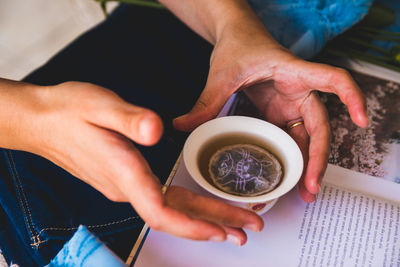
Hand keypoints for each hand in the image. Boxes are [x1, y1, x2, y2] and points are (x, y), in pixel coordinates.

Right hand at [19, 81, 262, 244]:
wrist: (43, 120)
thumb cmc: (70, 112)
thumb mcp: (101, 105)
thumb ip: (130, 119)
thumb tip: (158, 130)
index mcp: (124, 172)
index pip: (161, 212)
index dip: (192, 226)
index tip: (221, 232)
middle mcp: (126, 186)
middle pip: (174, 215)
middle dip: (213, 223)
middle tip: (248, 228)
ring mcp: (125, 185)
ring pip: (171, 209)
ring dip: (203, 217)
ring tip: (233, 224)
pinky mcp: (125, 179)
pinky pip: (162, 200)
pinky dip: (186, 206)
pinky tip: (199, 207)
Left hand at [173, 27, 368, 202]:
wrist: (235, 36)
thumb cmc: (238, 45)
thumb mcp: (221, 74)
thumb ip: (206, 102)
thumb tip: (182, 126)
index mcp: (293, 72)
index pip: (333, 80)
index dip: (352, 98)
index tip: (361, 121)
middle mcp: (298, 90)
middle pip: (320, 126)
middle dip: (319, 158)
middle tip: (311, 188)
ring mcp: (290, 103)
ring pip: (308, 136)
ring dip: (307, 164)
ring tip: (302, 192)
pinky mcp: (280, 111)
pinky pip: (291, 137)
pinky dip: (292, 157)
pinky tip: (287, 176)